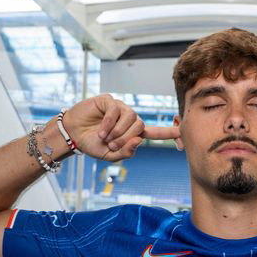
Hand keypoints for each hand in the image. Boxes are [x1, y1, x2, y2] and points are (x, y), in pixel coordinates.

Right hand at [59, 94, 179, 160]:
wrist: (72, 134)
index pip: (155, 132)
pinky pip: (116, 111)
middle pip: (141, 126)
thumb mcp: (109, 155)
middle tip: (112, 145)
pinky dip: (109, 123)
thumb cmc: (91, 143)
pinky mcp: (109, 101)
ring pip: (132, 118)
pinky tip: (102, 130)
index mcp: (132, 133)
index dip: (169, 133)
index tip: (183, 134)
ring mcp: (120, 109)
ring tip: (106, 138)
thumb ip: (125, 152)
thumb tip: (140, 141)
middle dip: (126, 139)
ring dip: (119, 132)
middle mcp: (129, 119)